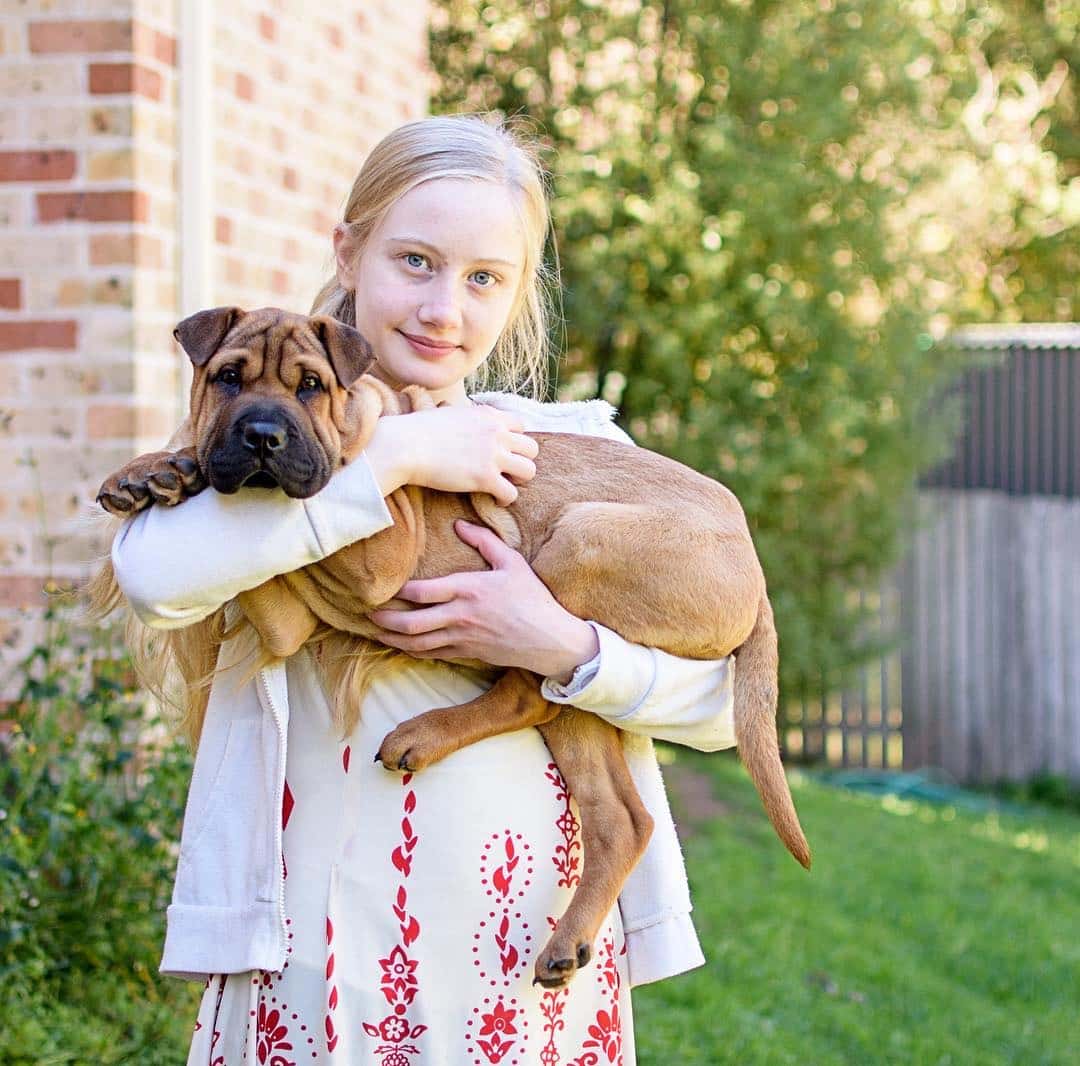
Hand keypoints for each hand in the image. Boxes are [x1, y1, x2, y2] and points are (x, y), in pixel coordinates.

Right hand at [364, 405, 538, 505]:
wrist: (405, 446)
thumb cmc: (418, 430)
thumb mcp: (448, 412)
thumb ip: (462, 414)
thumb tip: (450, 409)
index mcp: (489, 415)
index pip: (521, 425)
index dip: (514, 441)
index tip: (503, 452)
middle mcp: (496, 432)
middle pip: (532, 449)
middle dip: (521, 461)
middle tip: (507, 471)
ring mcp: (493, 455)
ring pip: (529, 471)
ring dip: (518, 480)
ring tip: (503, 485)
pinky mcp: (485, 478)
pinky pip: (512, 493)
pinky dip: (505, 499)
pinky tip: (494, 500)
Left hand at [369, 520, 599, 681]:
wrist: (549, 639)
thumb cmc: (532, 598)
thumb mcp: (512, 562)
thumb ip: (484, 541)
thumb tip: (459, 525)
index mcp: (469, 589)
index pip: (424, 592)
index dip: (400, 591)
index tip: (385, 587)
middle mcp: (460, 615)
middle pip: (413, 622)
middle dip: (387, 619)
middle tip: (369, 613)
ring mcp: (462, 637)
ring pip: (418, 642)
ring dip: (394, 638)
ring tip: (376, 631)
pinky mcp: (467, 653)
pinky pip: (433, 654)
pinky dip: (413, 650)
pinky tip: (402, 645)